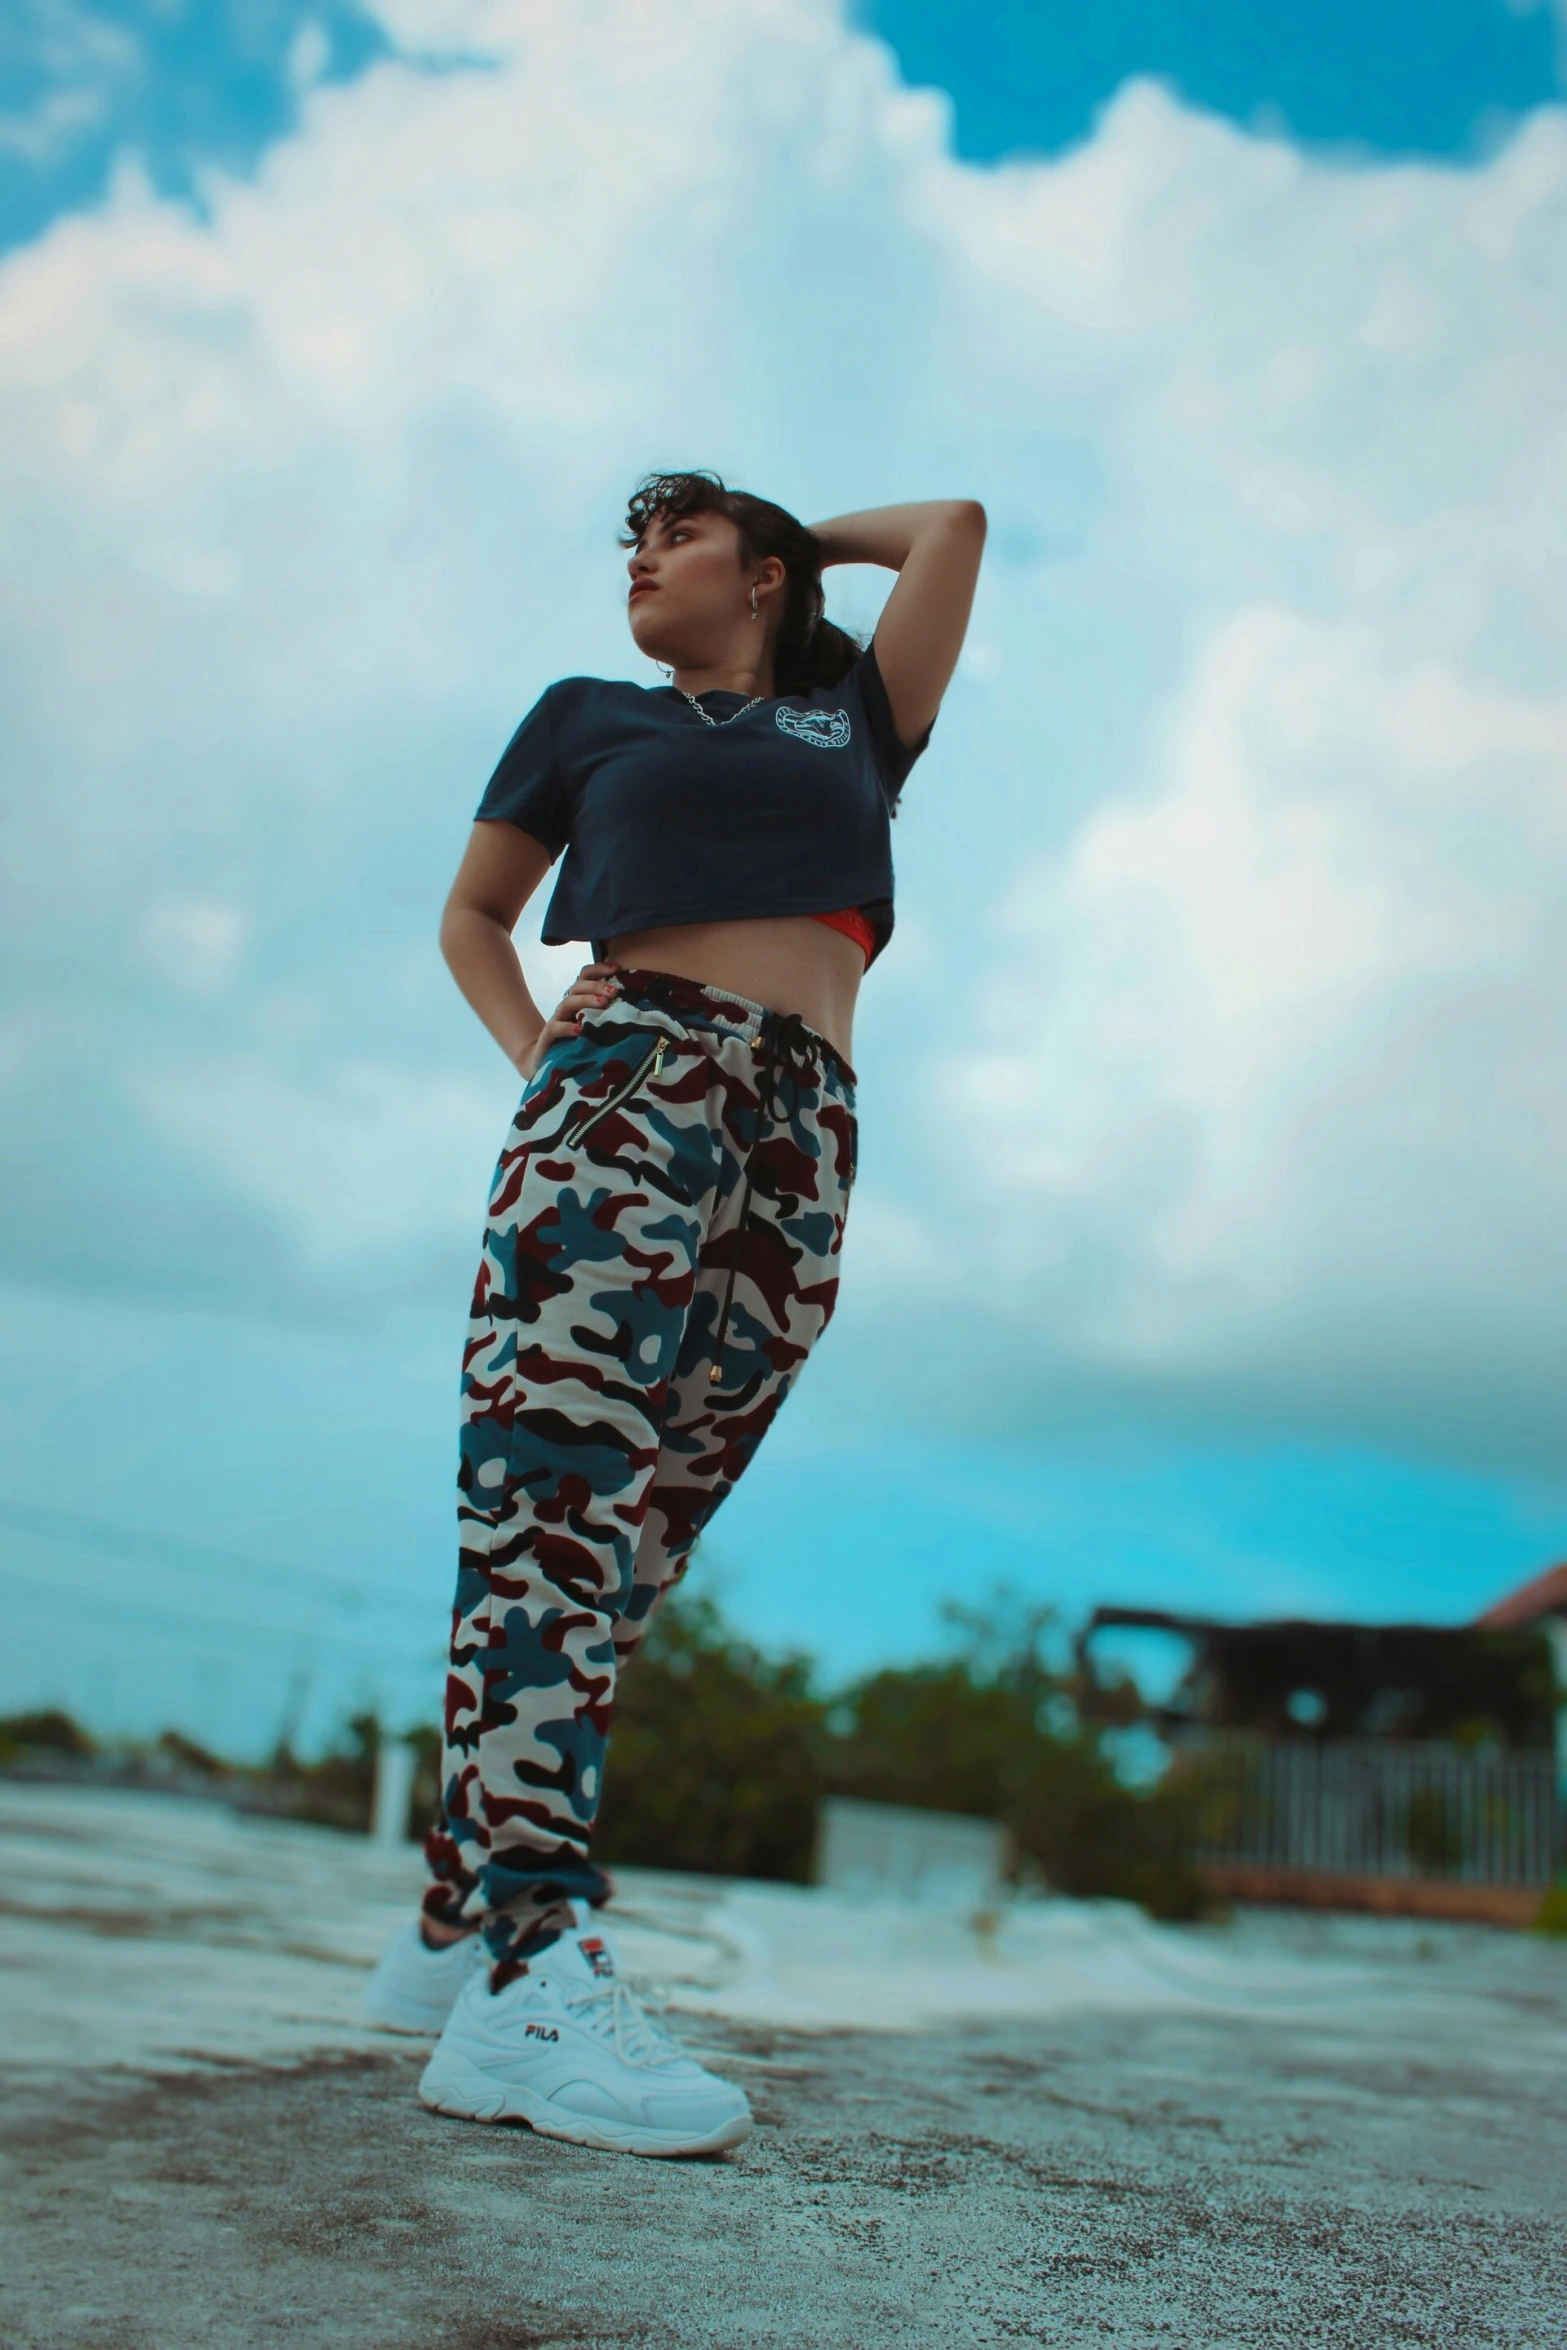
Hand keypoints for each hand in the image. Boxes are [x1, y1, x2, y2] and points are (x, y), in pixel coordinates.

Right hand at [518, 962, 620, 1080]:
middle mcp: (567, 1007)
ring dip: (586, 1000)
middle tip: (614, 991)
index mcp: (579, 1001)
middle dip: (596, 985)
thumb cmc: (578, 1044)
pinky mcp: (548, 1037)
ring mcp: (557, 1020)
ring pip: (568, 1003)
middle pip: (578, 987)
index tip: (617, 968)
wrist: (547, 1064)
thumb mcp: (596, 1028)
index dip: (599, 969)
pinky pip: (556, 1028)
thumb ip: (610, 1016)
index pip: (585, 977)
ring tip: (603, 1003)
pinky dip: (568, 1028)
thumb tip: (638, 1010)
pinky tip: (581, 1030)